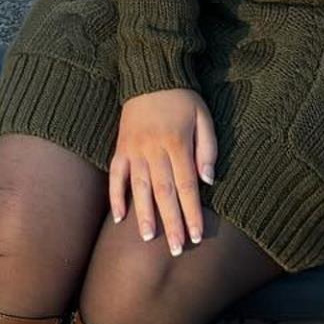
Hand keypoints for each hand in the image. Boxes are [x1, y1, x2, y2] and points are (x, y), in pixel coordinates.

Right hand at [110, 88, 216, 255]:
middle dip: (171, 223)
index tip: (197, 235)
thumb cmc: (182, 99)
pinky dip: (116, 196)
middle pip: (164, 192)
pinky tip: (119, 217)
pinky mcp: (121, 147)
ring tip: (149, 238)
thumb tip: (208, 181)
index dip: (192, 212)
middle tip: (176, 249)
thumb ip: (208, 149)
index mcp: (178, 143)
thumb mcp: (204, 118)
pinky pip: (115, 175)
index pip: (187, 186)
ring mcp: (134, 149)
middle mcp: (155, 149)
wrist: (152, 73)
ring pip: (139, 187)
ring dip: (144, 214)